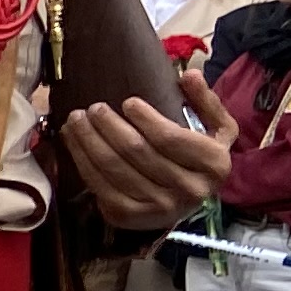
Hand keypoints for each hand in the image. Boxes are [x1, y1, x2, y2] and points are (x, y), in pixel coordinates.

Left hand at [61, 74, 234, 228]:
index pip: (170, 138)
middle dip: (109, 126)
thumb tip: (189, 74)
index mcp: (213, 164)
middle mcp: (189, 189)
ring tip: (76, 120)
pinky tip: (73, 142)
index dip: (146, 119)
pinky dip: (81, 161)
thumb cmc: (199, 157)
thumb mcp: (217, 129)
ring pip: (113, 168)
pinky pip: (99, 185)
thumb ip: (206, 101)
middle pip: (137, 151)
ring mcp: (159, 206)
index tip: (127, 102)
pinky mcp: (131, 216)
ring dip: (88, 140)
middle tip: (93, 107)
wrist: (187, 201)